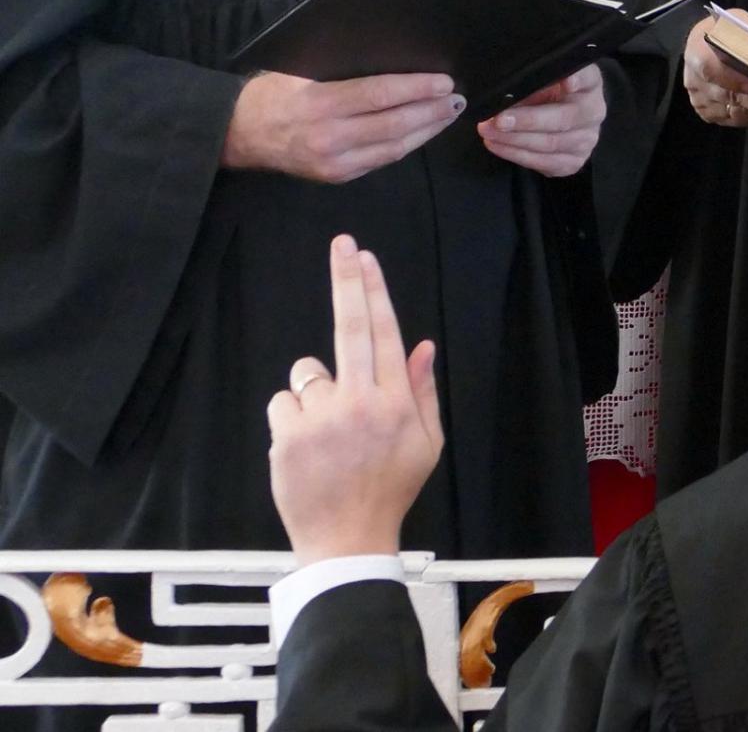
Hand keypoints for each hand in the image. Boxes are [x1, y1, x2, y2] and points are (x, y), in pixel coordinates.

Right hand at [224, 72, 463, 183]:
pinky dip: (407, 145)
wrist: (237, 135)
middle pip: (394, 124)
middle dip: (431, 111)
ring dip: (427, 130)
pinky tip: (423, 132)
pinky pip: (381, 160)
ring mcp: (334, 163)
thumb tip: (391, 58)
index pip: (380, 95)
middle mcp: (329, 137)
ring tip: (448, 114)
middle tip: (456, 98)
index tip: (444, 81)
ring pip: (394, 147)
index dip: (417, 88)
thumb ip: (342, 71)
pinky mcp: (337, 177)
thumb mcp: (300, 71)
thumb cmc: (270, 94)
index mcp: (320, 104)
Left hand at [267, 236, 443, 565]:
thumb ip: (423, 391)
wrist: (347, 540)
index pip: (385, 331)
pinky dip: (292, 419)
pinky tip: (306, 447)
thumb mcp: (427, 443)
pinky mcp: (289, 435)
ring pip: (308, 374)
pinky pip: (284, 403)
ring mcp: (323, 417)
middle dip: (348, 280)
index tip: (366, 258)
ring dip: (315, 393)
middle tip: (344, 244)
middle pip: (351, 326)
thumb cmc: (391, 488)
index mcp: (397, 401)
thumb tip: (424, 345)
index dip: (374, 291)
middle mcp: (362, 401)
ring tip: (328, 433)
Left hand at [476, 64, 606, 176]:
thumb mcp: (541, 81)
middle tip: (498, 120)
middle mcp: (594, 112)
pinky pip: (545, 162)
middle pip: (563, 118)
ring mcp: (587, 140)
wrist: (562, 120)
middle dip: (527, 120)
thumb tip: (502, 93)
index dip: (578, 79)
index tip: (566, 82)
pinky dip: (517, 155)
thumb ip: (530, 83)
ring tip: (488, 132)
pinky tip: (498, 146)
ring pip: (550, 143)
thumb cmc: (548, 93)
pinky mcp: (575, 161)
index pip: (588, 78)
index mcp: (589, 84)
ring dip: (515, 140)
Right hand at [682, 11, 747, 130]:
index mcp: (698, 52)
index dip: (734, 80)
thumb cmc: (727, 31)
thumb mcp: (740, 25)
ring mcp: (701, 100)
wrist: (707, 40)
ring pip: (737, 113)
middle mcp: (695, 81)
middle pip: (731, 97)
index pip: (711, 70)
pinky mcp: (709, 113)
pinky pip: (737, 120)